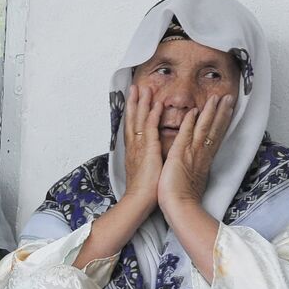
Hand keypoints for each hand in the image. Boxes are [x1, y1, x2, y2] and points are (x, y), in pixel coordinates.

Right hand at [121, 85, 162, 213]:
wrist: (138, 201)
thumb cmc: (144, 190)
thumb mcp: (145, 169)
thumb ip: (147, 157)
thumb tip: (152, 152)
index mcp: (134, 151)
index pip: (132, 127)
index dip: (133, 112)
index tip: (134, 99)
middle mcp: (134, 146)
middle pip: (132, 119)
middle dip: (133, 102)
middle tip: (134, 87)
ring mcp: (139, 147)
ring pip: (139, 120)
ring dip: (141, 103)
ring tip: (144, 88)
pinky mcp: (147, 151)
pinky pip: (149, 129)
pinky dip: (152, 116)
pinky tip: (156, 105)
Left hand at [159, 93, 234, 213]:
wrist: (180, 208)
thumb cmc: (184, 199)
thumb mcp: (194, 179)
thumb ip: (197, 169)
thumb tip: (199, 166)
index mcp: (204, 160)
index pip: (216, 136)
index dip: (222, 122)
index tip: (227, 109)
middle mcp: (202, 154)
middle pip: (215, 129)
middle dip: (223, 112)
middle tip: (229, 97)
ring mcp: (193, 154)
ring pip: (204, 128)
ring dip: (211, 112)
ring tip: (217, 98)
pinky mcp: (180, 155)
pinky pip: (187, 135)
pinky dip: (191, 122)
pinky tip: (195, 110)